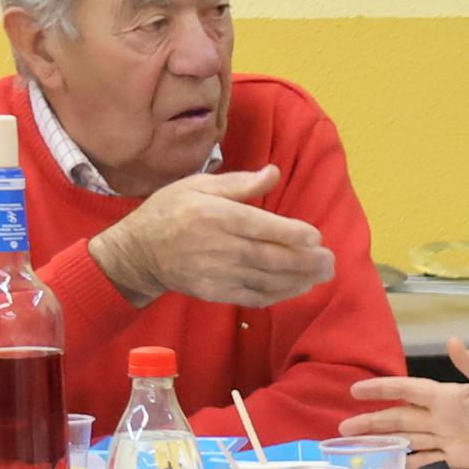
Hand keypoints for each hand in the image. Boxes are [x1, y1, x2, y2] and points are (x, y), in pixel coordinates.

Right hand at [96, 166, 334, 307]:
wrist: (138, 253)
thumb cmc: (170, 211)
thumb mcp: (198, 185)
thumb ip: (240, 183)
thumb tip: (274, 172)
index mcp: (215, 214)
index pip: (261, 226)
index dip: (293, 233)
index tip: (316, 236)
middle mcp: (218, 245)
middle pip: (270, 257)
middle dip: (305, 261)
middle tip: (330, 261)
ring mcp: (217, 273)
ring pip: (266, 280)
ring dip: (299, 280)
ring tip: (321, 275)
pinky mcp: (215, 293)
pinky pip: (253, 296)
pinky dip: (278, 294)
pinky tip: (297, 288)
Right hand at [340, 338, 468, 468]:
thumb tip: (451, 342)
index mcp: (448, 396)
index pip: (407, 391)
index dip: (382, 391)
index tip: (354, 391)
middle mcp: (443, 418)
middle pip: (399, 420)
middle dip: (371, 423)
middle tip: (342, 431)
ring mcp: (450, 440)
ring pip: (409, 441)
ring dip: (384, 444)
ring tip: (356, 450)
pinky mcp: (461, 460)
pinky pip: (429, 462)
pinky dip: (410, 466)